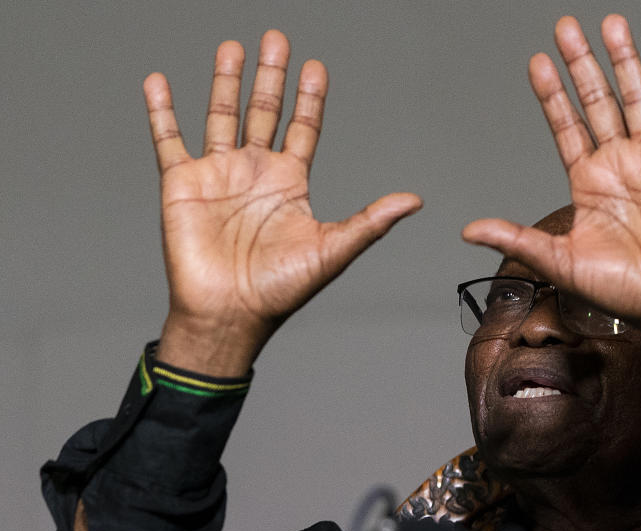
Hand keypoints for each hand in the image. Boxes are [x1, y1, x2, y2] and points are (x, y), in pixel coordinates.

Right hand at [145, 31, 421, 375]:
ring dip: (226, 81)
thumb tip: (414, 200)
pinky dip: (162, 111)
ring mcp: (218, 174)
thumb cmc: (280, 290)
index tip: (316, 67)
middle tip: (277, 39)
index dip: (310, 99)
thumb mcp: (332, 250)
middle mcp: (255, 172)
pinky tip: (159, 81)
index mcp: (290, 184)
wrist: (229, 314)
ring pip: (221, 115)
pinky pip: (168, 139)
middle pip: (265, 111)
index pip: (303, 128)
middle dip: (272, 76)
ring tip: (233, 48)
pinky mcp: (182, 184)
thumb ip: (370, 221)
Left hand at [462, 16, 640, 372]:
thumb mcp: (559, 261)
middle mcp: (620, 165)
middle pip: (597, 102)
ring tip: (612, 25)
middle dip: (582, 65)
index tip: (538, 64)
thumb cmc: (622, 291)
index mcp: (589, 183)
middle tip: (566, 28)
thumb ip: (517, 238)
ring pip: (639, 99)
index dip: (552, 96)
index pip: (566, 127)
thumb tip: (469, 230)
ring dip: (626, 62)